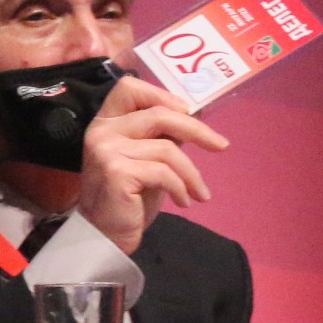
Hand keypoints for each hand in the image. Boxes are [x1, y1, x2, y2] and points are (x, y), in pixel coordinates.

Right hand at [77, 77, 229, 254]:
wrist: (105, 234)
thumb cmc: (128, 197)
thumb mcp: (147, 158)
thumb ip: (161, 136)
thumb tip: (195, 117)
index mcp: (106, 122)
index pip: (129, 87)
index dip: (162, 95)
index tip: (188, 112)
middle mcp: (102, 131)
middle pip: (159, 114)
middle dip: (197, 130)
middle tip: (221, 146)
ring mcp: (106, 150)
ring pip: (167, 148)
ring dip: (192, 173)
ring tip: (199, 193)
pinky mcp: (117, 172)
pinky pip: (163, 172)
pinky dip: (181, 187)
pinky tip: (184, 201)